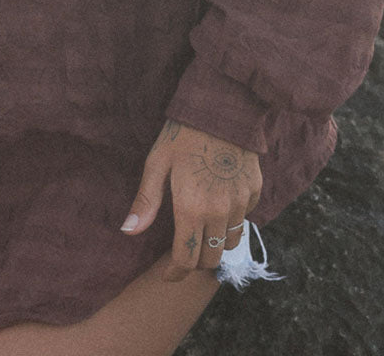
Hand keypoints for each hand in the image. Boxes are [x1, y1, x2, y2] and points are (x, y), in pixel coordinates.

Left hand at [120, 119, 261, 280]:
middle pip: (210, 259)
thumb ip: (146, 200)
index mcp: (191, 209)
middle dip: (195, 262)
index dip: (175, 273)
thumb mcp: (156, 163)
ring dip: (215, 244)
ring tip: (201, 232)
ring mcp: (241, 204)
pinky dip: (231, 221)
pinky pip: (243, 219)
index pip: (186, 258)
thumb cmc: (182, 134)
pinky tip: (218, 205)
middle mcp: (219, 213)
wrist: (223, 108)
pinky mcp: (255, 192)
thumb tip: (128, 231)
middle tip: (182, 252)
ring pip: (229, 243)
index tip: (167, 275)